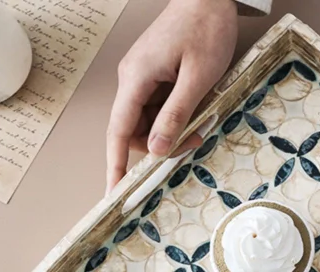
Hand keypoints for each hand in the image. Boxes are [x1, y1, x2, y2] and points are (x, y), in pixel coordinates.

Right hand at [106, 0, 238, 190]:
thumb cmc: (205, 31)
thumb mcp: (197, 78)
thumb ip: (176, 115)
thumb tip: (156, 149)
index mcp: (137, 78)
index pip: (118, 132)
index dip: (115, 165)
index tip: (114, 192)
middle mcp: (133, 79)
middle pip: (132, 130)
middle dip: (158, 147)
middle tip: (193, 144)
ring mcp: (142, 77)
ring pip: (147, 121)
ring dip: (170, 133)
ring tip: (200, 127)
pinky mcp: (154, 76)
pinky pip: (157, 108)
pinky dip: (173, 120)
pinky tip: (195, 116)